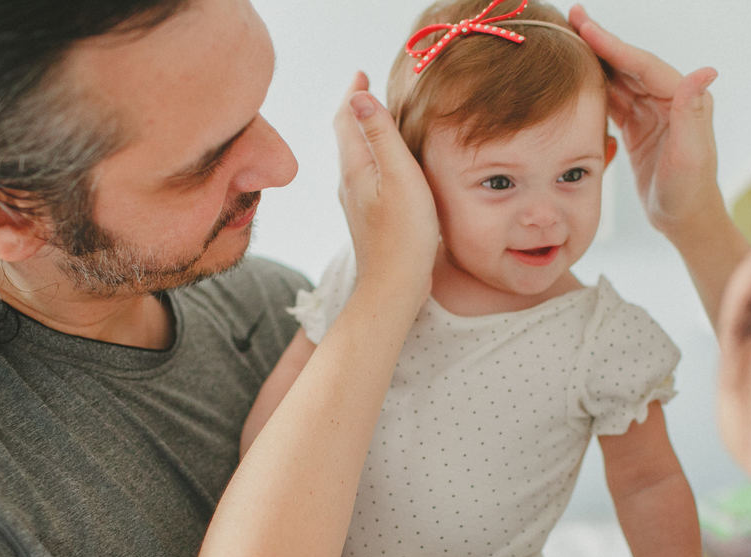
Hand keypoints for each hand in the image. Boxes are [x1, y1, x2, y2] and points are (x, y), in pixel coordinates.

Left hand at [333, 72, 437, 305]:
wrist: (394, 289)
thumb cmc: (403, 236)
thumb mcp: (400, 177)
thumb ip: (382, 136)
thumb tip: (360, 96)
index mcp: (354, 167)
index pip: (346, 119)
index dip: (354, 94)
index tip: (362, 74)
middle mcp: (349, 183)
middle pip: (347, 136)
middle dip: (356, 110)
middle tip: (367, 88)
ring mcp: (357, 203)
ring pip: (356, 158)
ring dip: (364, 134)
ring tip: (377, 120)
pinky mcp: (369, 219)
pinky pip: (366, 176)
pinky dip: (373, 158)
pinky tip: (387, 165)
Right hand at [568, 5, 723, 241]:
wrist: (684, 220)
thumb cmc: (689, 191)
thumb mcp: (690, 154)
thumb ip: (692, 111)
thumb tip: (706, 70)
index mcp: (682, 99)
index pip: (642, 64)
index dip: (613, 44)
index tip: (585, 26)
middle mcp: (668, 98)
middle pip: (628, 63)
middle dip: (600, 41)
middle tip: (571, 17)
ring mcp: (651, 111)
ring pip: (618, 78)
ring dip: (594, 59)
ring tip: (567, 39)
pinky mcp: (638, 126)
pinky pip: (613, 99)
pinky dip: (594, 86)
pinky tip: (574, 76)